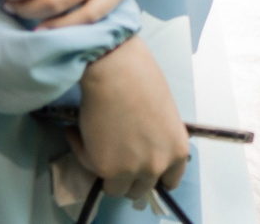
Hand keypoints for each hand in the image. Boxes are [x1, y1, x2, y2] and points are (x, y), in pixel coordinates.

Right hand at [73, 36, 189, 208]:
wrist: (117, 71)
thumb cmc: (142, 81)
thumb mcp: (164, 116)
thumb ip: (158, 140)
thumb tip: (142, 152)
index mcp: (178, 150)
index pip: (170, 180)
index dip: (155, 176)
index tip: (143, 170)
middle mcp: (158, 164)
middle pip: (141, 188)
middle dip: (129, 176)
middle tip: (116, 157)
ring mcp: (132, 169)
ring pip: (117, 188)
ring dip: (107, 171)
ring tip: (99, 145)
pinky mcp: (106, 168)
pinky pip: (92, 171)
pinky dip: (84, 154)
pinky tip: (82, 134)